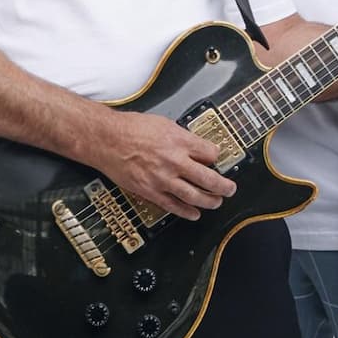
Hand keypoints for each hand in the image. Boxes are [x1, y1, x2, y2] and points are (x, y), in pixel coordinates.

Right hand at [90, 108, 236, 220]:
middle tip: (230, 188)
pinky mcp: (150, 191)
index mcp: (180, 141)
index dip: (217, 158)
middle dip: (224, 185)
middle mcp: (174, 161)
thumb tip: (195, 146)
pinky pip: (173, 206)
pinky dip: (187, 212)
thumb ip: (182, 137)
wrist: (107, 139)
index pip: (211, 154)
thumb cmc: (131, 128)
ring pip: (195, 196)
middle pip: (209, 178)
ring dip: (210, 201)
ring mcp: (163, 179)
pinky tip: (195, 214)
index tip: (217, 160)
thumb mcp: (164, 123)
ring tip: (217, 202)